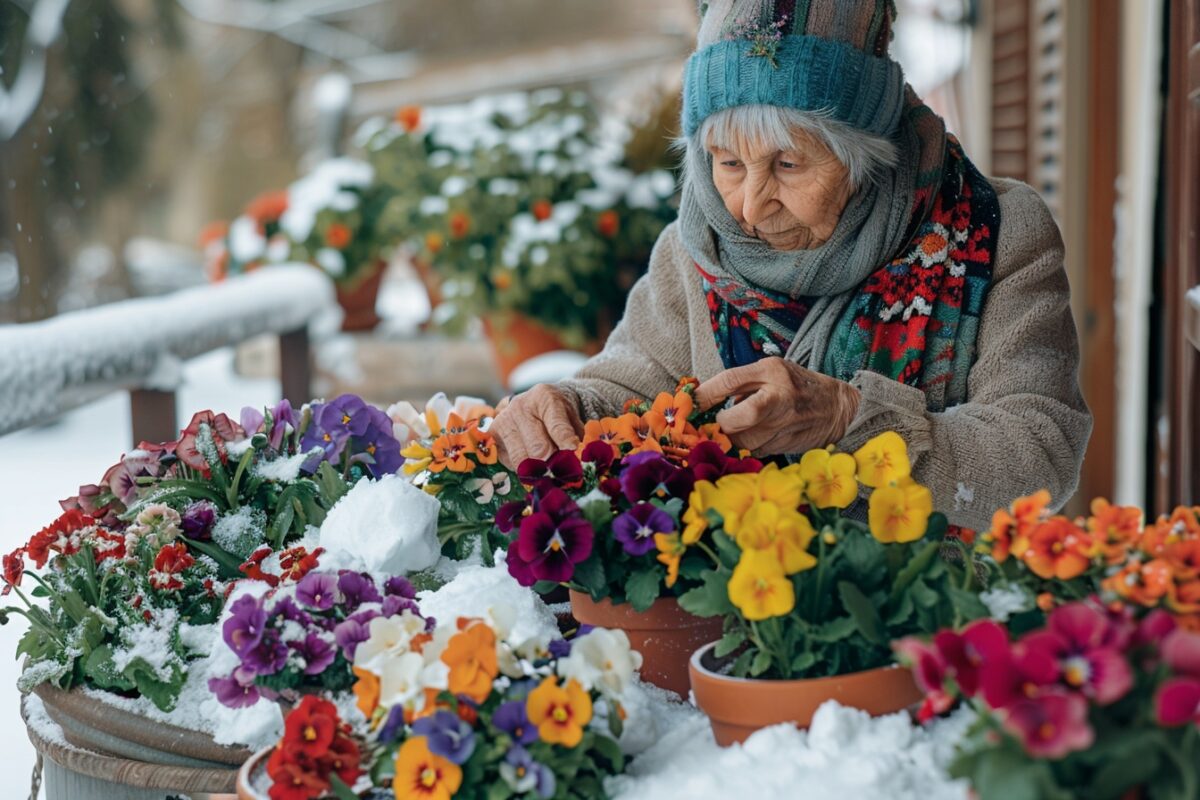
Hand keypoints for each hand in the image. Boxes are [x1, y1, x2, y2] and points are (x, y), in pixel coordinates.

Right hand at [491, 383, 583, 468]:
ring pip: (522, 459)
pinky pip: (510, 463)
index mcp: (544, 397)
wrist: (534, 404)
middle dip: (553, 464)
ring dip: (538, 470)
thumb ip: (572, 436)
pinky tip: (531, 461)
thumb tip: (568, 457)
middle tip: (562, 471)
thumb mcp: (572, 418)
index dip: (565, 439)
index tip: (572, 448)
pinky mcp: (493, 435)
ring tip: (548, 470)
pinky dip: (524, 468)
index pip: (556, 424)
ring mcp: (503, 420)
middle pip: (538, 448)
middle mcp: (520, 407)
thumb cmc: (557, 414)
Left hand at [693, 358, 860, 455]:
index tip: (688, 404)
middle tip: (716, 425)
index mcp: (772, 371)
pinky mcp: (789, 444)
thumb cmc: (795, 386)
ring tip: (734, 430)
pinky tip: (754, 437)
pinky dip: (749, 447)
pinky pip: (758, 451)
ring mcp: (787, 423)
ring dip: (733, 439)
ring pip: (747, 440)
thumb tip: (701, 402)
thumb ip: (740, 385)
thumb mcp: (769, 372)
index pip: (730, 380)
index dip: (705, 394)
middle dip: (723, 424)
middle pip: (743, 416)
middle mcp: (781, 396)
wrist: (836, 407)